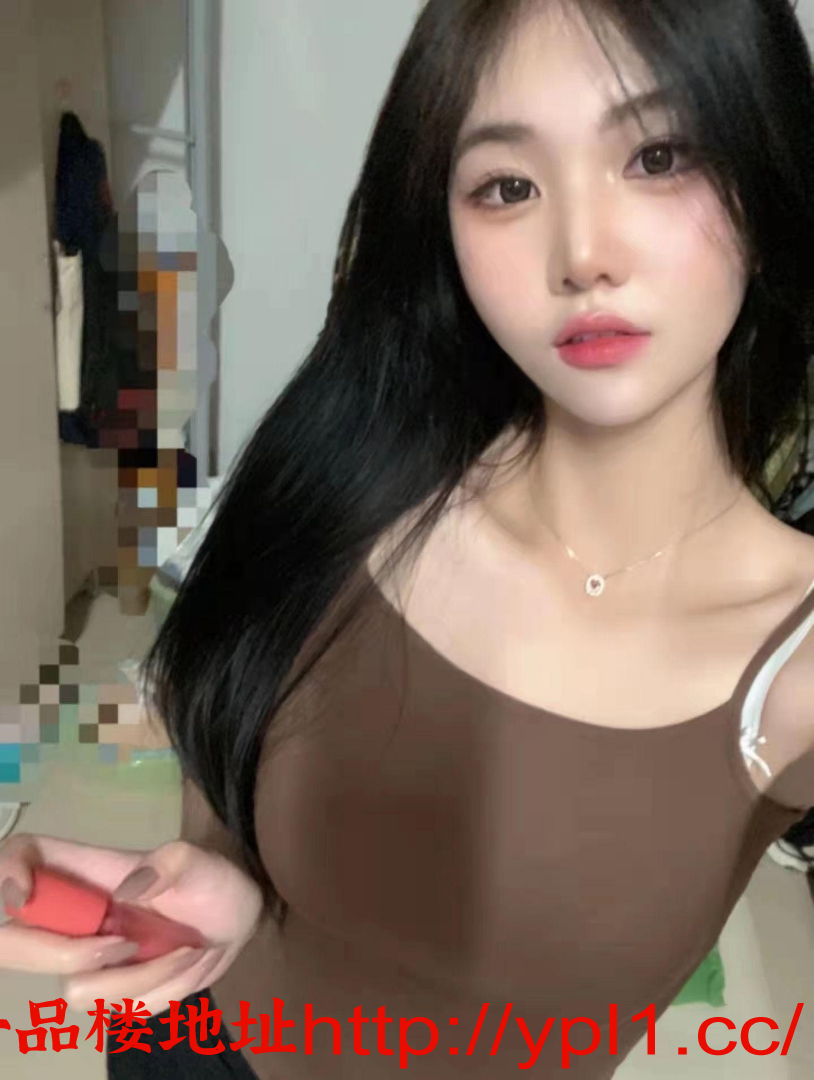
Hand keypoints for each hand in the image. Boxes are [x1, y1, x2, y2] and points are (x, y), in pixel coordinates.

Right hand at [0, 833, 263, 1016]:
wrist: (237, 919)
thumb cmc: (209, 878)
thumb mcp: (199, 859)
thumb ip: (169, 863)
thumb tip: (127, 890)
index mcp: (84, 872)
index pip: (20, 856)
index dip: (5, 870)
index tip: (23, 894)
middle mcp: (73, 916)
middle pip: (13, 945)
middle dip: (70, 955)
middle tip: (127, 943)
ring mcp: (86, 958)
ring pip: (76, 991)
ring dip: (141, 978)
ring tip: (182, 949)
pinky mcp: (112, 991)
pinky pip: (119, 1010)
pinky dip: (161, 992)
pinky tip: (183, 966)